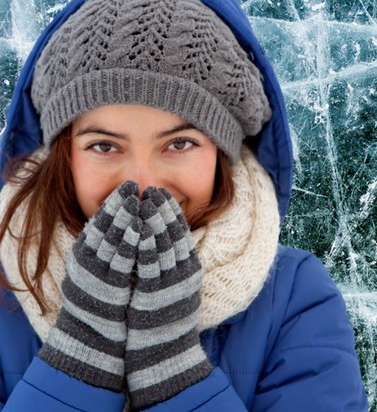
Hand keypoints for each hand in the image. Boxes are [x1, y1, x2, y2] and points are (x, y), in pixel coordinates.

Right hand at [39, 181, 140, 391]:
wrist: (96, 340)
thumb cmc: (105, 304)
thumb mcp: (104, 272)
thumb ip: (112, 251)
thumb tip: (130, 227)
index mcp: (84, 257)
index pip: (100, 223)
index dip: (114, 204)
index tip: (127, 187)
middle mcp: (87, 263)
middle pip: (106, 227)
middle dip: (121, 205)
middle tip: (134, 186)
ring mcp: (98, 275)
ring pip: (114, 240)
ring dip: (128, 218)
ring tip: (140, 200)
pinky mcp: (112, 288)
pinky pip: (123, 260)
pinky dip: (132, 242)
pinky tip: (141, 228)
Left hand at [125, 187, 211, 409]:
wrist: (165, 351)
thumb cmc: (167, 319)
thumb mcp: (177, 287)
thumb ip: (174, 264)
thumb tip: (164, 241)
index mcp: (190, 269)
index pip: (182, 233)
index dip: (172, 212)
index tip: (162, 194)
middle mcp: (184, 273)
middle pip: (174, 234)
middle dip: (163, 209)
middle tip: (153, 190)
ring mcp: (171, 282)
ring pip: (164, 243)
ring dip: (153, 220)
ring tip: (144, 201)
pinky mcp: (156, 292)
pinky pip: (150, 263)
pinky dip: (145, 243)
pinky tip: (138, 228)